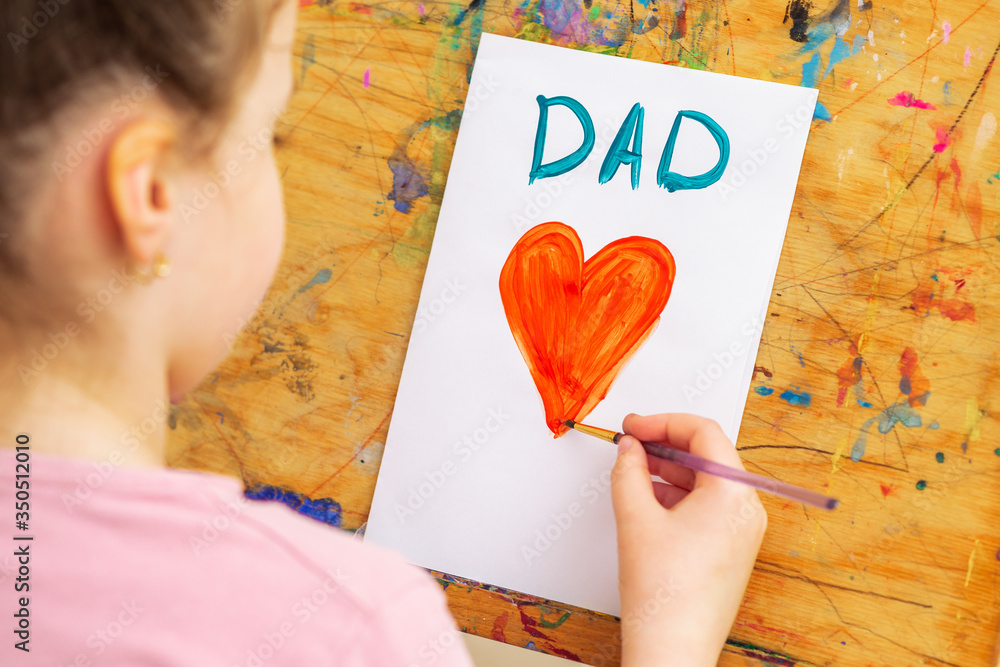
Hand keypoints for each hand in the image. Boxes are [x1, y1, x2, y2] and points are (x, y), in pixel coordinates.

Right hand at [611, 413, 766, 666]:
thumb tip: (629, 448)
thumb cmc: (662, 591)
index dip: (663, 422)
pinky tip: (648, 499)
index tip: (634, 426)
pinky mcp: (733, 549)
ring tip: (633, 470)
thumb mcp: (635, 517)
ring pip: (707, 481)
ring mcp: (743, 531)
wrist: (673, 647)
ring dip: (669, 469)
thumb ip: (629, 470)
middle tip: (630, 443)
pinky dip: (679, 495)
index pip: (704, 433)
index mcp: (733, 493)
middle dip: (665, 444)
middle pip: (708, 455)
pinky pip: (708, 506)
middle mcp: (747, 508)